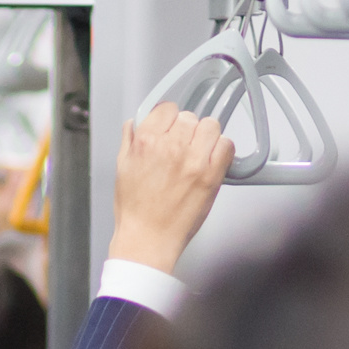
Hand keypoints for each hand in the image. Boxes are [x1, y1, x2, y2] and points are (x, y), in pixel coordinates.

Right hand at [107, 101, 235, 274]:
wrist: (148, 240)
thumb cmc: (136, 211)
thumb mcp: (122, 168)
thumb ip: (129, 141)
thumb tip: (134, 124)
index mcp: (146, 141)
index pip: (167, 109)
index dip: (169, 118)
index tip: (171, 127)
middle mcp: (170, 146)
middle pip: (190, 117)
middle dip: (186, 129)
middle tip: (182, 146)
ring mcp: (193, 160)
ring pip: (210, 126)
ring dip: (206, 137)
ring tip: (198, 153)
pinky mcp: (211, 175)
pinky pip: (226, 146)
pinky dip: (222, 149)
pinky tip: (211, 160)